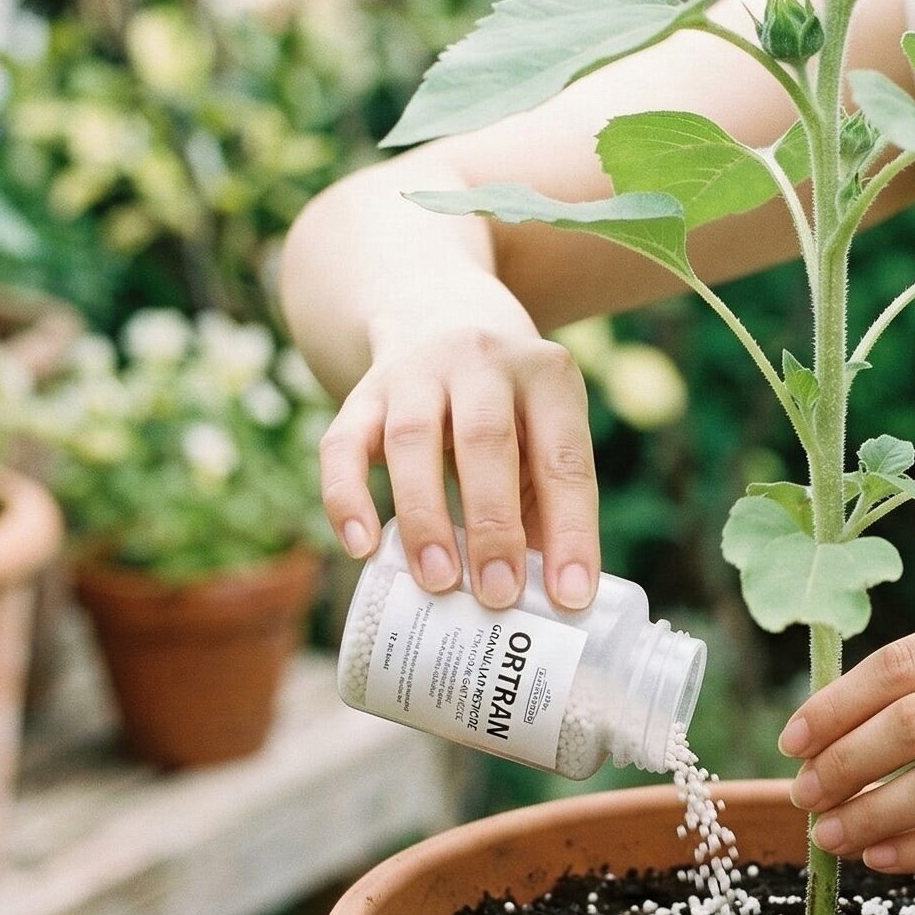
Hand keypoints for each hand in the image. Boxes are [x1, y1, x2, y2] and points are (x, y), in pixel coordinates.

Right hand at [315, 281, 600, 611]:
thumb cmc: (510, 410)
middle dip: (493, 525)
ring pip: (414, 441)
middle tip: (497, 596)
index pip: (566, 459)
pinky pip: (342, 444)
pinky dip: (347, 497)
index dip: (572, 531)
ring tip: (438, 583)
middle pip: (486, 442)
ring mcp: (416, 372)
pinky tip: (361, 547)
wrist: (440, 314)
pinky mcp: (362, 393)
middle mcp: (483, 362)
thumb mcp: (544, 437)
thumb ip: (548, 506)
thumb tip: (552, 601)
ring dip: (425, 517)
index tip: (569, 598)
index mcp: (548, 376)